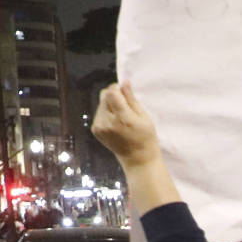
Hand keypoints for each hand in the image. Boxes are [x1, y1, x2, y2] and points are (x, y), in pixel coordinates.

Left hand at [93, 83, 179, 215]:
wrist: (137, 159)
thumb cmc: (146, 137)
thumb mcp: (144, 117)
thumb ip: (132, 99)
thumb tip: (124, 83)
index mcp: (122, 118)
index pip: (111, 93)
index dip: (117, 89)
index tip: (124, 93)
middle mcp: (108, 122)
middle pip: (104, 96)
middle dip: (113, 96)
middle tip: (125, 105)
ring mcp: (100, 126)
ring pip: (101, 104)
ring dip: (109, 104)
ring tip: (121, 116)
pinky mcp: (96, 130)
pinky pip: (99, 113)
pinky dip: (106, 113)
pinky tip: (115, 122)